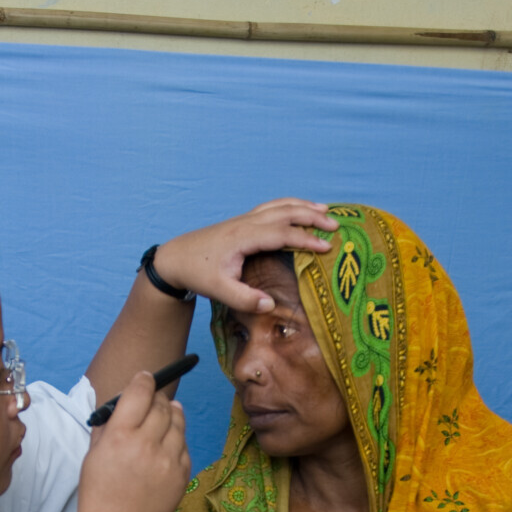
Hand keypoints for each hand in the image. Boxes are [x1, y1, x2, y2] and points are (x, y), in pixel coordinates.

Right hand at [77, 370, 189, 511]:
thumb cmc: (99, 493)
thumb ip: (109, 425)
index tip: (146, 377)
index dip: (144, 380)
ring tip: (166, 415)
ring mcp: (167, 460)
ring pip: (178, 422)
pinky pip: (184, 446)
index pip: (140, 392)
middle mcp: (146, 444)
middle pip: (162, 405)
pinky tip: (168, 443)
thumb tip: (125, 402)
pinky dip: (177, 440)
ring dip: (172, 414)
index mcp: (119, 435)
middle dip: (158, 398)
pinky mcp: (181, 474)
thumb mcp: (94, 454)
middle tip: (154, 399)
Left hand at [151, 198, 338, 312]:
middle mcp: (246, 222)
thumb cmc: (197, 273)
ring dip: (303, 206)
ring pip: (279, 205)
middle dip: (312, 217)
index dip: (306, 239)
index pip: (282, 233)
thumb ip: (245, 300)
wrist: (175, 257)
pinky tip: (300, 208)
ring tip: (326, 209)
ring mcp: (245, 219)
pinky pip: (272, 207)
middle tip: (336, 225)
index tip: (326, 247)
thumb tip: (270, 306)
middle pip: (286, 212)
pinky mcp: (243, 221)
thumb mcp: (219, 291)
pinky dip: (290, 205)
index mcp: (243, 237)